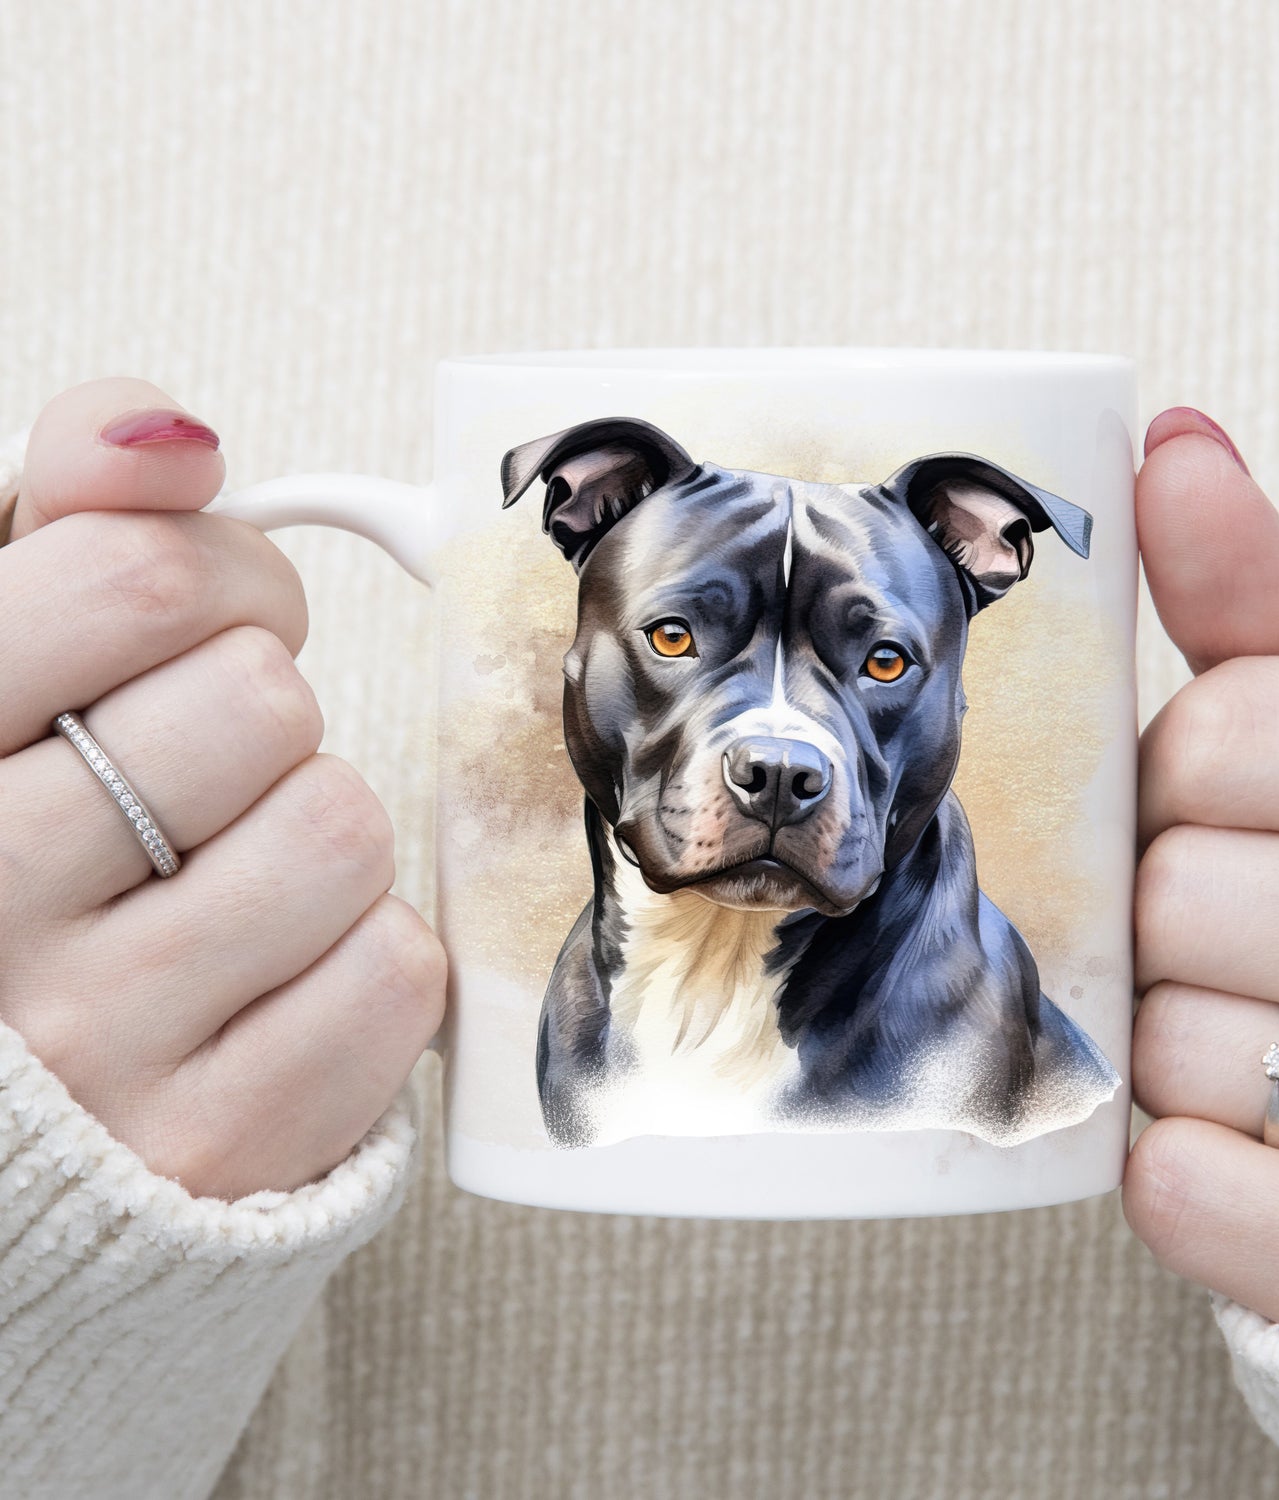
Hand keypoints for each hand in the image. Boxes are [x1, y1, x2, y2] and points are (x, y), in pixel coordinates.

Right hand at [0, 379, 444, 1198]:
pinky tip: (272, 976)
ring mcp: (98, 1046)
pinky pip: (394, 970)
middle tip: (209, 767)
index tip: (206, 620)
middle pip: (260, 701)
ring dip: (314, 832)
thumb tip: (171, 433)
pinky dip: (362, 955)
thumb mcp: (2, 663)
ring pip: (340, 827)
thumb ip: (68, 522)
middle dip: (261, 711)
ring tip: (229, 877)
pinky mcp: (220, 1143)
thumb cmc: (26, 847)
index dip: (221, 577)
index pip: (134, 582)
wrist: (29, 1110)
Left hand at [1123, 407, 1278, 1329]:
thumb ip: (1265, 602)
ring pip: (1172, 1047)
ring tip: (1272, 1039)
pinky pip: (1190, 1194)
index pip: (1229, 733)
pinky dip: (1186, 1175)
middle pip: (1177, 894)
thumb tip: (1171, 442)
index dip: (1185, 777)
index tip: (1231, 806)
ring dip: (1179, 1046)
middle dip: (1172, 915)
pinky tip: (1252, 1146)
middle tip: (1248, 936)